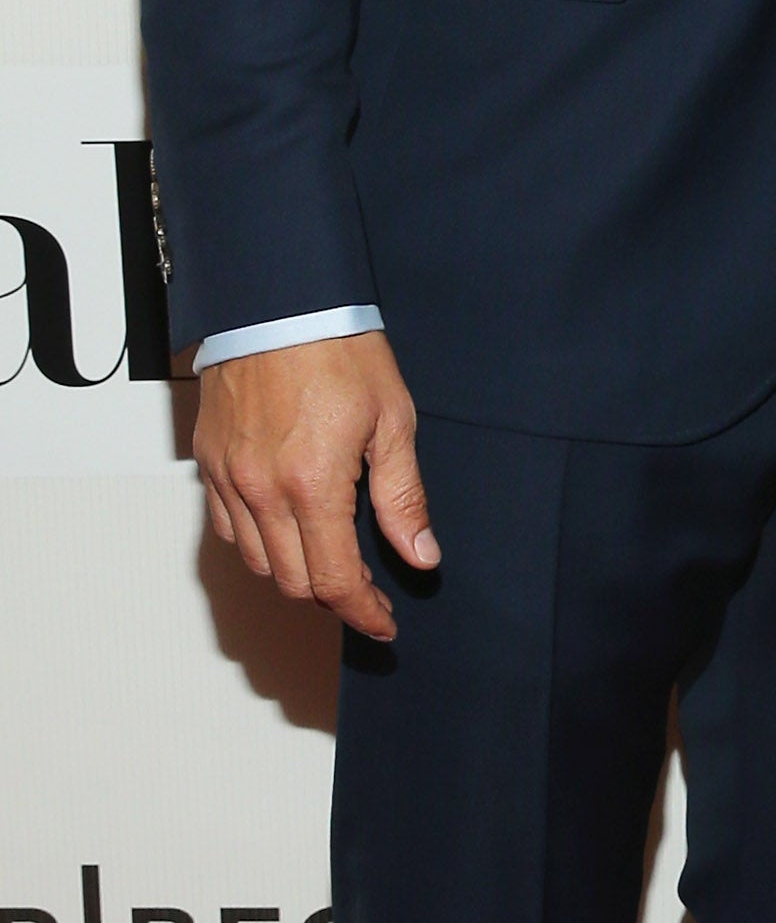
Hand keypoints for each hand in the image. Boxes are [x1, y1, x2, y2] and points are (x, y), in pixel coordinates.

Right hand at [194, 329, 436, 640]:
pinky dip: (258, 542)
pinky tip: (287, 524)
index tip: (383, 621)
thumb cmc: (338, 348)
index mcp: (312, 484)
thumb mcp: (392, 418)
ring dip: (296, 571)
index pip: (335, 581)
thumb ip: (403, 496)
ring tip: (331, 552)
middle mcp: (261, 491)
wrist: (279, 301)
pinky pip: (227, 530)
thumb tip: (420, 555)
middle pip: (295, 582)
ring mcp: (228, 479)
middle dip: (335, 594)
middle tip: (368, 584)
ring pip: (258, 563)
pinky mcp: (208, 464)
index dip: (362, 611)